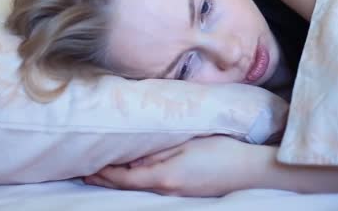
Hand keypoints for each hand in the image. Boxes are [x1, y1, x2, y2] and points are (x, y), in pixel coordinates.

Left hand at [83, 136, 263, 196]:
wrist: (252, 169)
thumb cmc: (221, 150)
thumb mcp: (186, 144)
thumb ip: (156, 151)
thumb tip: (131, 156)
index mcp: (163, 177)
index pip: (122, 178)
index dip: (102, 173)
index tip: (86, 166)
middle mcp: (166, 190)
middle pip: (127, 187)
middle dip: (105, 181)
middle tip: (85, 173)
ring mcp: (177, 194)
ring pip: (139, 189)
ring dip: (119, 182)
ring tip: (102, 173)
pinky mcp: (186, 193)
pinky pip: (153, 188)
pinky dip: (136, 182)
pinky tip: (134, 175)